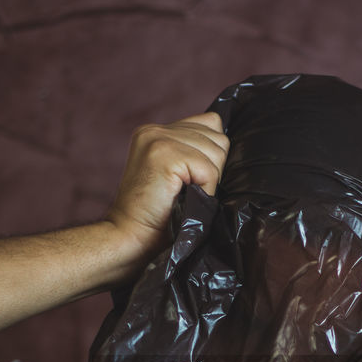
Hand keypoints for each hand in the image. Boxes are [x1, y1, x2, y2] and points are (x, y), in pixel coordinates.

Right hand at [105, 111, 229, 262]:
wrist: (131, 238)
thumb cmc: (159, 217)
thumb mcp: (179, 177)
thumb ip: (196, 154)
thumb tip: (230, 148)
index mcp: (157, 131)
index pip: (211, 123)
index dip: (212, 156)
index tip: (192, 180)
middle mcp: (156, 129)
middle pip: (218, 138)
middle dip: (212, 170)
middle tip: (186, 192)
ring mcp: (158, 138)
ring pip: (217, 152)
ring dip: (208, 181)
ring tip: (183, 195)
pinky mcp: (164, 153)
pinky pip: (209, 169)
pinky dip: (205, 190)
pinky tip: (183, 199)